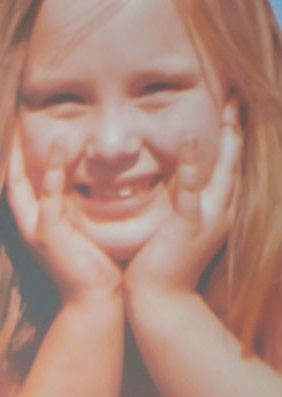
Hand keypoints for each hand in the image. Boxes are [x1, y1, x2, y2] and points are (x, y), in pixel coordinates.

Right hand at [6, 132, 122, 304]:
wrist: (96, 298)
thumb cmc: (96, 264)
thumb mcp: (85, 227)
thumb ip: (81, 204)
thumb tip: (96, 177)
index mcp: (36, 221)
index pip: (19, 181)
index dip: (15, 155)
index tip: (18, 125)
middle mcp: (29, 223)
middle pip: (9, 179)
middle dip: (6, 149)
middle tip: (6, 114)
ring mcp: (36, 228)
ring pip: (21, 182)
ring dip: (18, 152)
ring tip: (19, 121)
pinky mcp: (49, 233)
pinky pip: (49, 194)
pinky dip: (51, 169)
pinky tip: (58, 145)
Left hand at [125, 101, 241, 299]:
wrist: (159, 300)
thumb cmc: (162, 267)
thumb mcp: (177, 228)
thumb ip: (181, 205)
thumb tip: (174, 184)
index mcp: (219, 212)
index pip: (231, 169)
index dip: (233, 139)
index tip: (231, 110)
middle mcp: (221, 212)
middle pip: (235, 162)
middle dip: (237, 129)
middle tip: (236, 96)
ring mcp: (207, 218)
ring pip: (223, 170)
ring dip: (227, 137)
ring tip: (229, 106)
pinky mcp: (187, 226)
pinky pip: (190, 190)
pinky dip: (191, 164)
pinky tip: (190, 139)